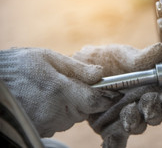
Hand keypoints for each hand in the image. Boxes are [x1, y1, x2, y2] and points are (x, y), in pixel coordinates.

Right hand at [0, 48, 120, 136]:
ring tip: (53, 92)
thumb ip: (77, 69)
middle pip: (85, 110)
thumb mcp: (48, 58)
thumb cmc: (20, 66)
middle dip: (84, 98)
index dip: (106, 97)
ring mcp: (46, 123)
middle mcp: (54, 111)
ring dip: (70, 106)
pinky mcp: (40, 130)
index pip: (94, 101)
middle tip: (71, 86)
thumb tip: (100, 73)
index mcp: (59, 90)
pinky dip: (58, 114)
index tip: (113, 92)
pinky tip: (45, 101)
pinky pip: (59, 123)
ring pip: (73, 117)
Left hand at [73, 43, 161, 147]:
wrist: (78, 72)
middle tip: (147, 108)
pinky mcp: (111, 127)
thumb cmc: (105, 59)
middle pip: (155, 113)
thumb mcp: (121, 55)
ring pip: (138, 125)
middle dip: (154, 112)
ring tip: (128, 116)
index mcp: (150, 85)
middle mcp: (141, 103)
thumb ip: (141, 57)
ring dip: (136, 122)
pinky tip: (110, 144)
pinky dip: (115, 144)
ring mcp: (127, 116)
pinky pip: (116, 140)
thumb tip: (161, 50)